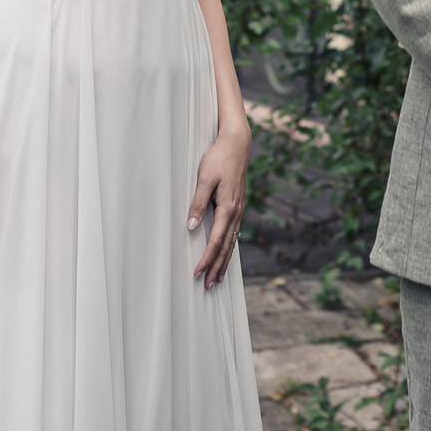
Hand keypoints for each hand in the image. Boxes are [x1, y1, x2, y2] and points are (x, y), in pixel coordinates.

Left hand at [188, 127, 250, 288]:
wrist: (238, 143)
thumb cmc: (219, 158)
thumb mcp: (205, 179)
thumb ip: (198, 203)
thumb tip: (191, 227)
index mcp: (228, 208)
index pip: (215, 241)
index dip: (207, 259)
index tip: (196, 272)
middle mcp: (235, 213)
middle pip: (226, 247)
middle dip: (216, 267)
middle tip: (207, 286)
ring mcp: (238, 210)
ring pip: (231, 242)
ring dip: (223, 261)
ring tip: (216, 278)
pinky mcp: (237, 206)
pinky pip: (233, 233)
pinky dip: (228, 248)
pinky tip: (225, 253)